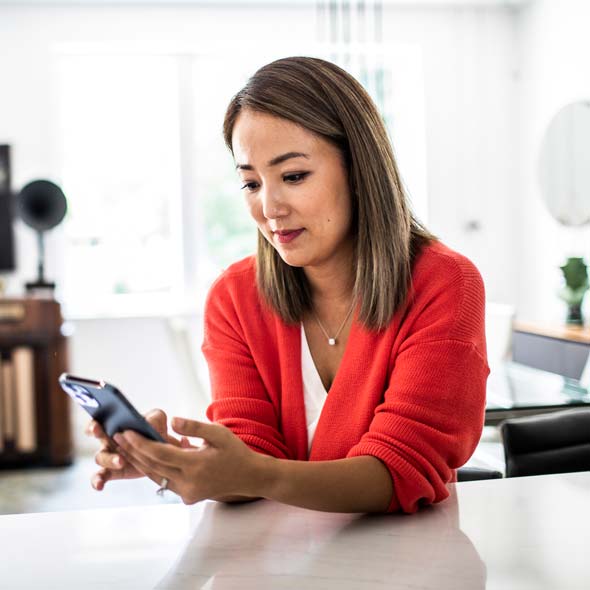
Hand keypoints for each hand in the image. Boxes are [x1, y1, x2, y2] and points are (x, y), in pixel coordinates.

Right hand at [86, 409, 189, 490]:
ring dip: (110, 459)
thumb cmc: (156, 430)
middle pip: (98, 436)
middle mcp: (108, 439)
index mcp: (115, 424)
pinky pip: (99, 477)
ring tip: (121, 462)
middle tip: (109, 436)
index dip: (94, 422)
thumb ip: (154, 418)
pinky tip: (99, 486)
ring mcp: (109, 456)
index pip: (99, 420)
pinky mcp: (113, 471)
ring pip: (101, 458)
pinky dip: (97, 481)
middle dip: (98, 435)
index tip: (96, 426)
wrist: (163, 450)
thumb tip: (148, 424)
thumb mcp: (158, 419)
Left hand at [112, 417, 267, 503]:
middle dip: (133, 451)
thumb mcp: (218, 433)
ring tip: (124, 446)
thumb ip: (194, 427)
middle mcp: (188, 483)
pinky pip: (165, 482)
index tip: (125, 431)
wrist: (248, 477)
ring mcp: (187, 493)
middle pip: (152, 466)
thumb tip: (172, 420)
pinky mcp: (187, 497)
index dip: (139, 443)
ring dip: (139, 461)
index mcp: (195, 465)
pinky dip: (153, 469)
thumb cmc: (234, 451)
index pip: (159, 454)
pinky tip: (144, 457)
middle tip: (116, 436)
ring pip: (155, 476)